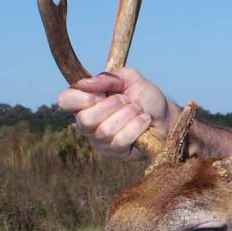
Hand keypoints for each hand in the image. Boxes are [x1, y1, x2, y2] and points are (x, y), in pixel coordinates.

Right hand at [57, 67, 175, 159]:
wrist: (167, 117)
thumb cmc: (146, 98)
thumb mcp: (130, 79)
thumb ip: (109, 77)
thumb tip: (85, 83)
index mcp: (86, 103)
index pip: (65, 100)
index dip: (80, 97)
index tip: (100, 93)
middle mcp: (88, 124)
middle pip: (85, 119)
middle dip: (112, 106)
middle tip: (127, 101)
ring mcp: (101, 140)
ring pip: (105, 131)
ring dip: (128, 115)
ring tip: (138, 110)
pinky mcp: (116, 153)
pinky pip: (120, 140)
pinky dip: (136, 127)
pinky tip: (144, 121)